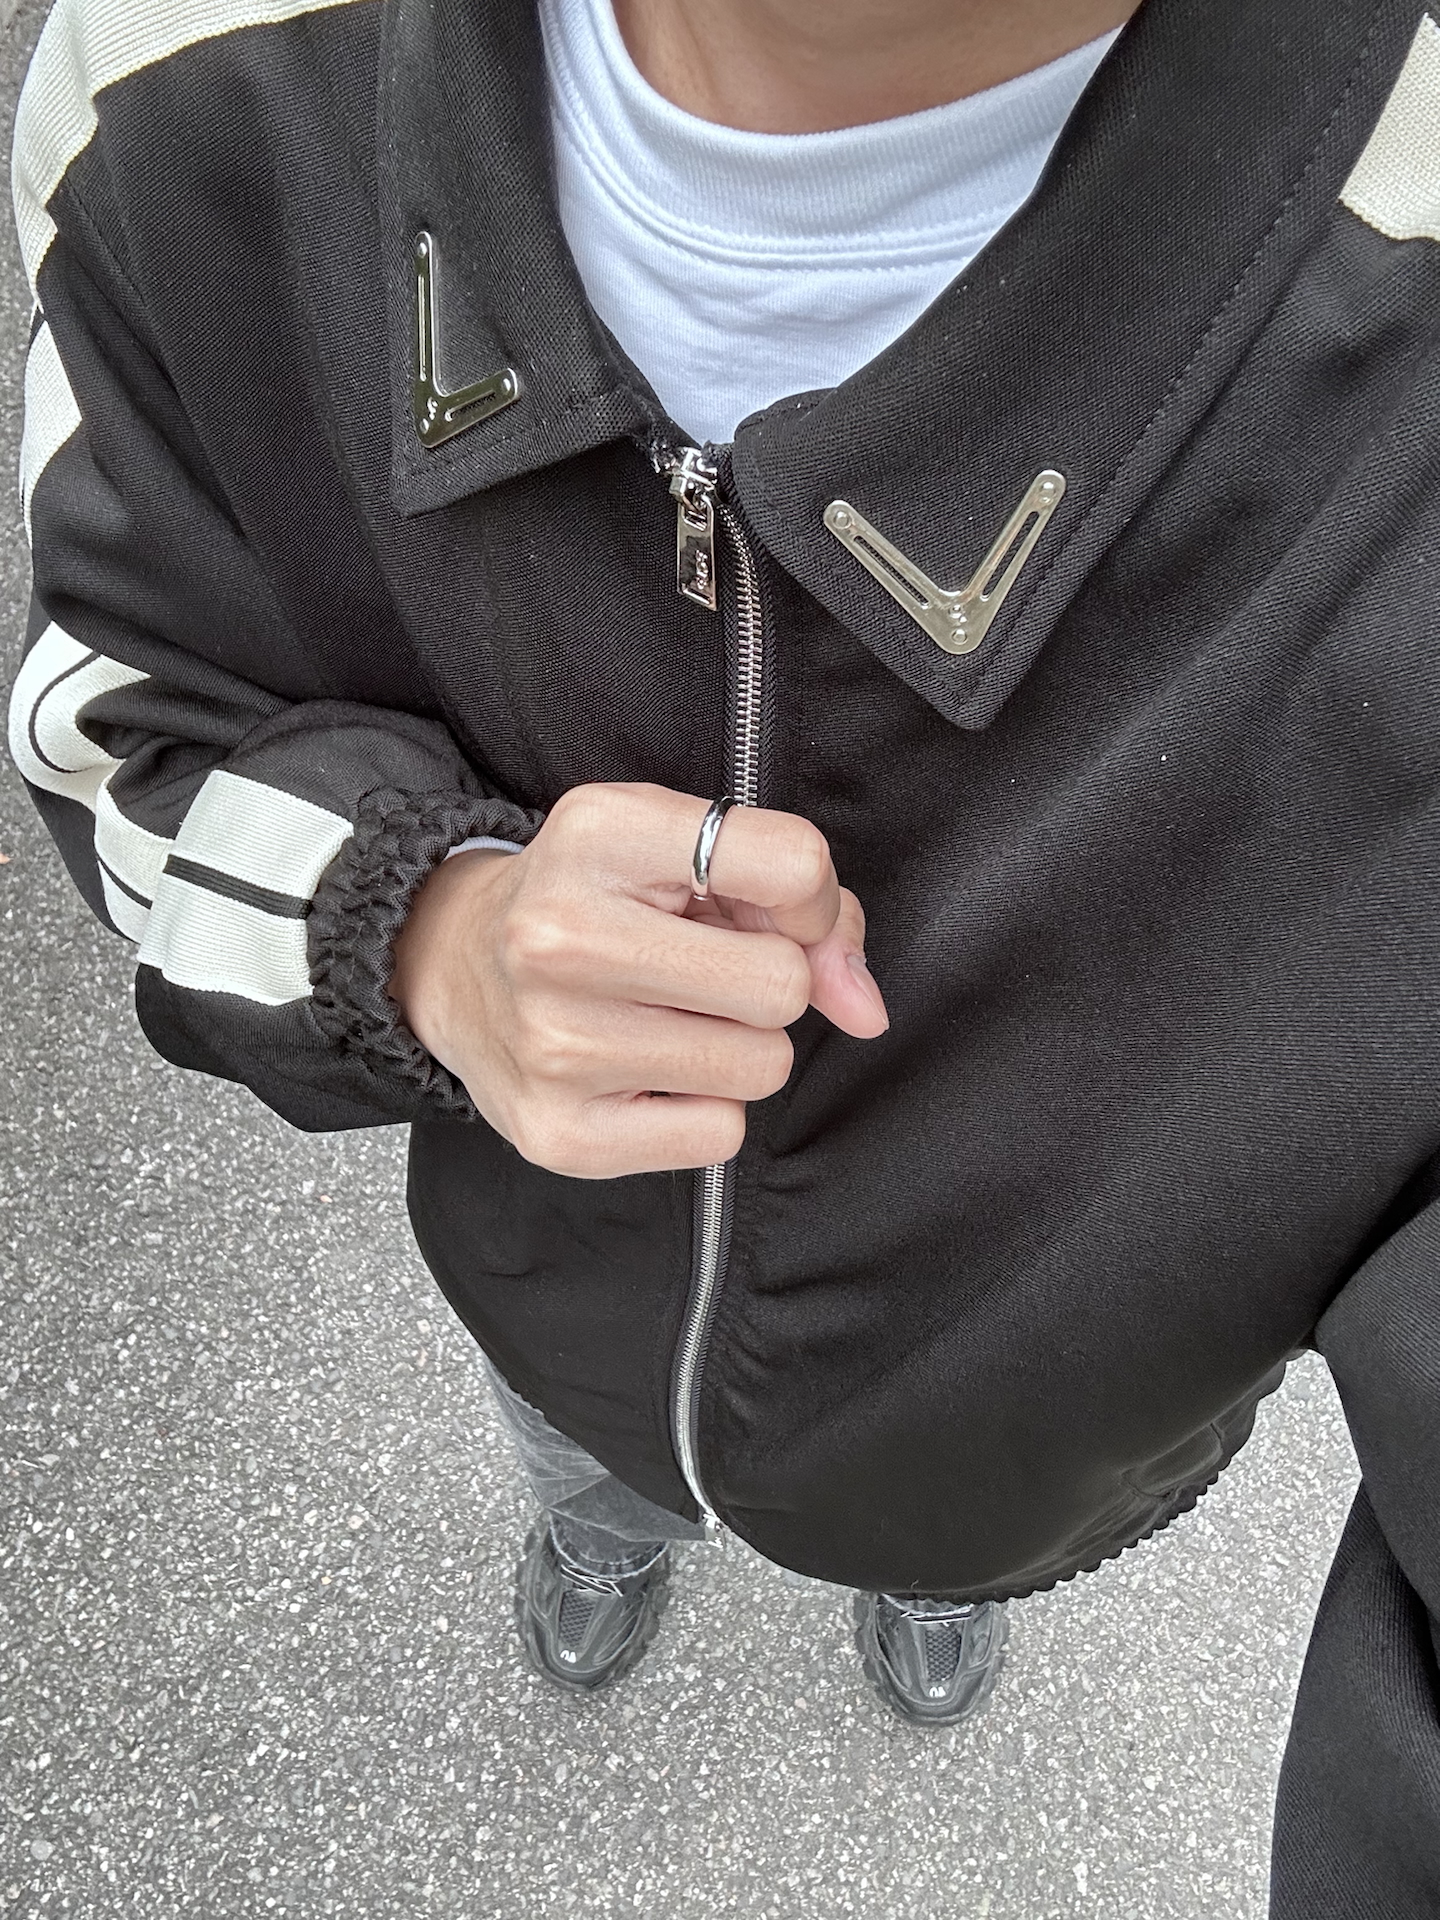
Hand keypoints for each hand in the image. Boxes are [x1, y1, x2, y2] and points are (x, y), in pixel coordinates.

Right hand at [388, 782, 888, 1177]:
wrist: (451, 963)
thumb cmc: (593, 898)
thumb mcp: (681, 850)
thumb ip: (801, 902)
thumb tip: (863, 1008)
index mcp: (599, 836)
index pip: (793, 865)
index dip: (808, 901)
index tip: (766, 913)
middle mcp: (562, 938)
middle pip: (782, 985)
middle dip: (767, 984)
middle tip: (702, 972)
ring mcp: (555, 1044)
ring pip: (760, 1065)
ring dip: (738, 1047)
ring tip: (668, 1016)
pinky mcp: (561, 1133)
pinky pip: (719, 1133)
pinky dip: (703, 1108)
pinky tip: (645, 1071)